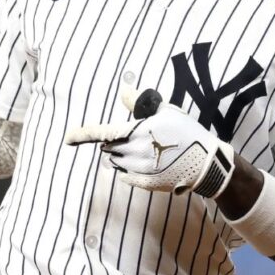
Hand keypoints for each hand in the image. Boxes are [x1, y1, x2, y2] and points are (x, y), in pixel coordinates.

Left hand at [64, 84, 234, 198]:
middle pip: (109, 147)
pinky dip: (131, 170)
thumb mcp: (166, 112)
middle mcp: (133, 152)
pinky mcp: (144, 184)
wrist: (206, 163)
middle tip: (136, 137)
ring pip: (117, 161)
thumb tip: (124, 90)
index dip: (82, 135)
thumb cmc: (187, 132)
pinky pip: (126, 176)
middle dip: (115, 141)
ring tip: (147, 150)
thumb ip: (140, 104)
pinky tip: (150, 164)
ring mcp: (138, 170)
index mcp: (136, 132)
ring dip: (123, 155)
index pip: (102, 132)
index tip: (67, 138)